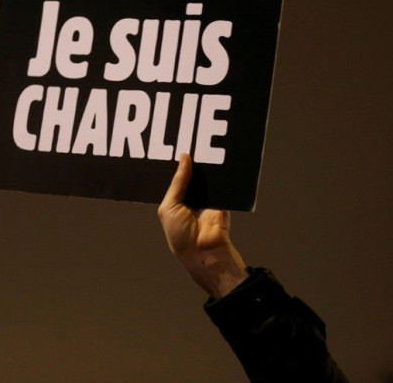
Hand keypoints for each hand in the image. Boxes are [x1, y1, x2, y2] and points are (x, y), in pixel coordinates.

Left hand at [158, 154, 247, 298]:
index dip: (174, 163)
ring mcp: (207, 198)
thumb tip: (185, 158)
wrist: (203, 252)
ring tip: (202, 143)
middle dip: (191, 161)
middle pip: (192, 173)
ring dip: (206, 165)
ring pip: (206, 176)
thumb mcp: (170, 206)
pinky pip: (222, 183)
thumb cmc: (180, 235)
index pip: (175, 177)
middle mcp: (191, 197)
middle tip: (189, 139)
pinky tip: (217, 157)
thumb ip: (178, 182)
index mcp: (175, 199)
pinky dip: (220, 173)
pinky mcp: (222, 199)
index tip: (174, 144)